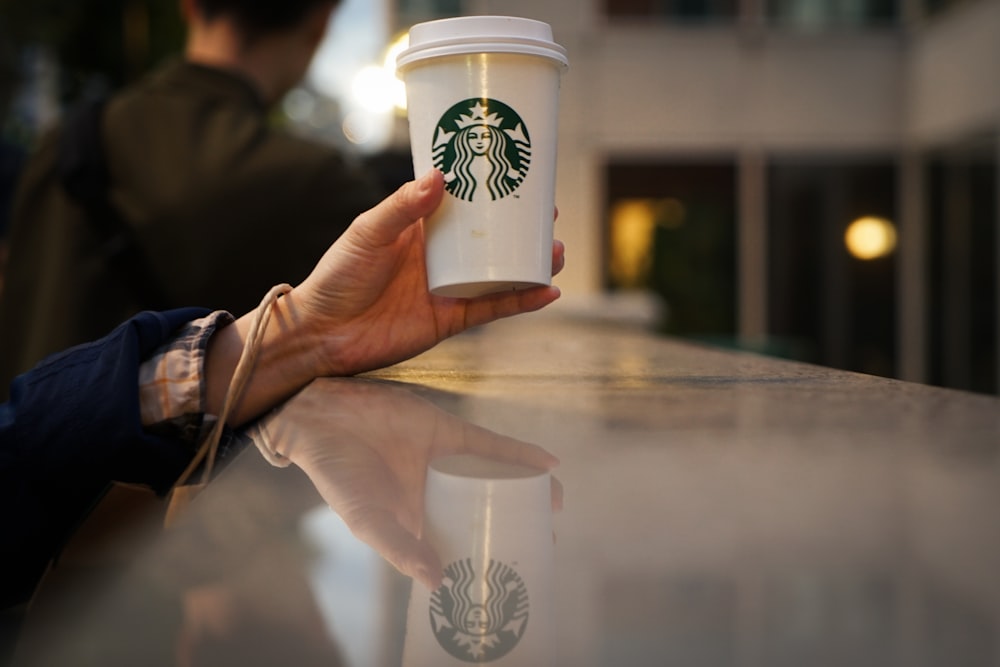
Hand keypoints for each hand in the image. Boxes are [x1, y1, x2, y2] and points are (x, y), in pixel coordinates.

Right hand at [250, 377, 562, 590]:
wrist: (322, 419)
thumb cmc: (338, 475)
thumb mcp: (367, 521)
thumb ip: (400, 548)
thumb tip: (438, 583)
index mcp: (420, 519)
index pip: (463, 542)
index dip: (488, 555)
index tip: (516, 573)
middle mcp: (440, 491)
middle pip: (488, 509)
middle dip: (516, 523)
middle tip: (547, 541)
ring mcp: (448, 460)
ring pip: (497, 476)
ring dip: (527, 489)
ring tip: (557, 506)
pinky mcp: (449, 430)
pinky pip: (493, 444)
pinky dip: (520, 453)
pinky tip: (548, 464)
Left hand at [295, 167, 563, 376]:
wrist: (322, 333)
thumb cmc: (337, 277)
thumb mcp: (366, 233)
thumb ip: (402, 208)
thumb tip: (440, 178)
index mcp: (420, 229)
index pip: (463, 205)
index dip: (491, 192)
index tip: (519, 176)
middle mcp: (439, 257)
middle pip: (491, 240)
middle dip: (522, 229)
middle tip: (550, 215)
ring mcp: (448, 288)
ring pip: (500, 274)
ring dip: (531, 265)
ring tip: (557, 252)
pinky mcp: (451, 319)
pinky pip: (494, 309)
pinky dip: (521, 301)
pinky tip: (547, 292)